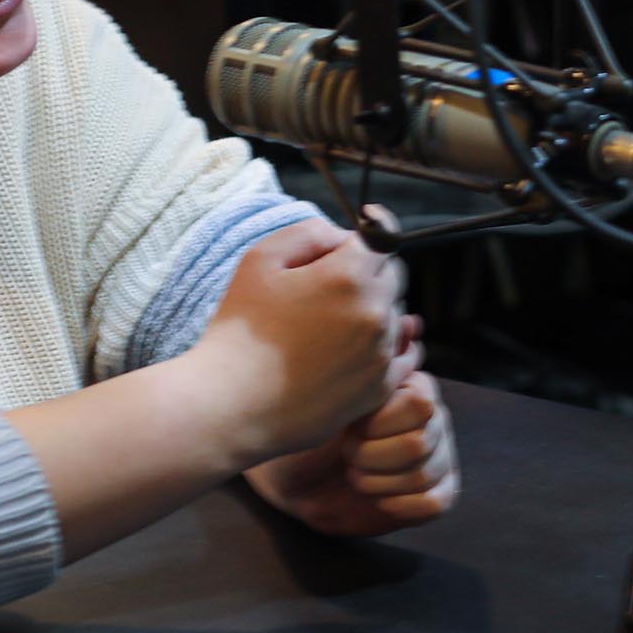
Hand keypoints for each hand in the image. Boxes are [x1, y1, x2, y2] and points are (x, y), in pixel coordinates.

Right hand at [184, 220, 401, 466]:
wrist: (229, 405)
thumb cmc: (239, 331)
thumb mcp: (260, 259)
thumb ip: (310, 232)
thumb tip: (343, 237)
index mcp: (349, 276)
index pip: (382, 239)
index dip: (370, 232)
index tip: (364, 227)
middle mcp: (375, 313)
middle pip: (392, 277)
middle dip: (368, 273)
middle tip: (329, 286)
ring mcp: (381, 353)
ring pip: (395, 316)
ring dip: (373, 311)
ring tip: (327, 327)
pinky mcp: (379, 388)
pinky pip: (402, 356)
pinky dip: (385, 346)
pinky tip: (357, 349)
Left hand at [248, 319, 459, 537]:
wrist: (292, 476)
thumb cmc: (308, 427)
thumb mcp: (330, 389)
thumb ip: (370, 357)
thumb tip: (413, 322)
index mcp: (414, 390)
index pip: (420, 404)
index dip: (379, 422)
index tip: (349, 424)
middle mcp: (434, 421)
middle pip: (420, 443)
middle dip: (371, 455)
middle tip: (347, 452)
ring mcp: (439, 458)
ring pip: (425, 473)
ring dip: (378, 481)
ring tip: (356, 473)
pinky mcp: (435, 494)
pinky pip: (436, 502)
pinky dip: (398, 503)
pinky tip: (376, 496)